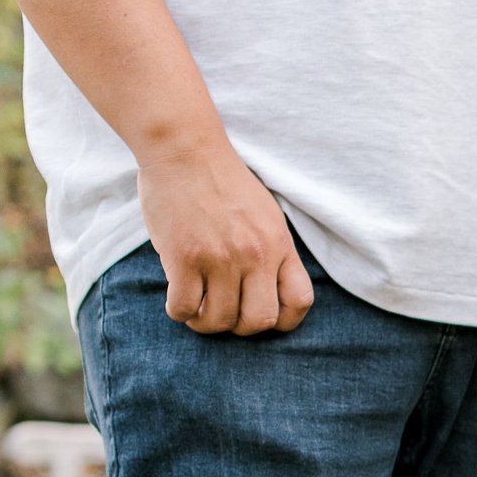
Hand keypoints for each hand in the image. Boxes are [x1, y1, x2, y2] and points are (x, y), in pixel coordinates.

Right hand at [135, 139, 315, 335]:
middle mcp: (254, 254)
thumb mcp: (266, 214)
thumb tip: (269, 290)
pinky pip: (184, 307)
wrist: (184, 148)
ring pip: (219, 320)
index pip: (299, 301)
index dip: (284, 320)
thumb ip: (272, 250)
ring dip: (206, 323)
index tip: (263, 315)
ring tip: (198, 309)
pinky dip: (179, 312)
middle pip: (259, 321)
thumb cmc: (222, 181)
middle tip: (225, 313)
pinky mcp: (184, 257)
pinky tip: (177, 298)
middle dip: (241, 328)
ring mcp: (220, 257)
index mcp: (279, 244)